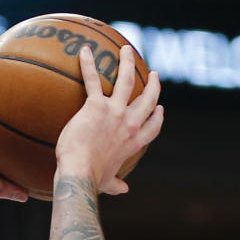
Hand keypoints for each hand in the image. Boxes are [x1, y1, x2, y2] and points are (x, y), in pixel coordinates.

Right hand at [0, 74, 27, 202]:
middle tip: (39, 103)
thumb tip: (27, 199)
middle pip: (0, 119)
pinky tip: (0, 61)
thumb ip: (1, 187)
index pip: (4, 142)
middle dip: (15, 112)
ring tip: (23, 77)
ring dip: (1, 90)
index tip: (39, 133)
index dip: (19, 138)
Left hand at [55, 46, 162, 194]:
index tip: (160, 109)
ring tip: (126, 50)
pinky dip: (88, 64)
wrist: (79, 174)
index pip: (152, 128)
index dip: (157, 117)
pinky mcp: (96, 106)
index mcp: (133, 143)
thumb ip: (116, 184)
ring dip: (127, 62)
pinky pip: (92, 79)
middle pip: (148, 99)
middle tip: (154, 74)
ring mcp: (114, 112)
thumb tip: (123, 190)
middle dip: (153, 85)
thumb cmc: (91, 181)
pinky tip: (85, 50)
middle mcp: (129, 124)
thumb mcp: (107, 182)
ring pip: (127, 80)